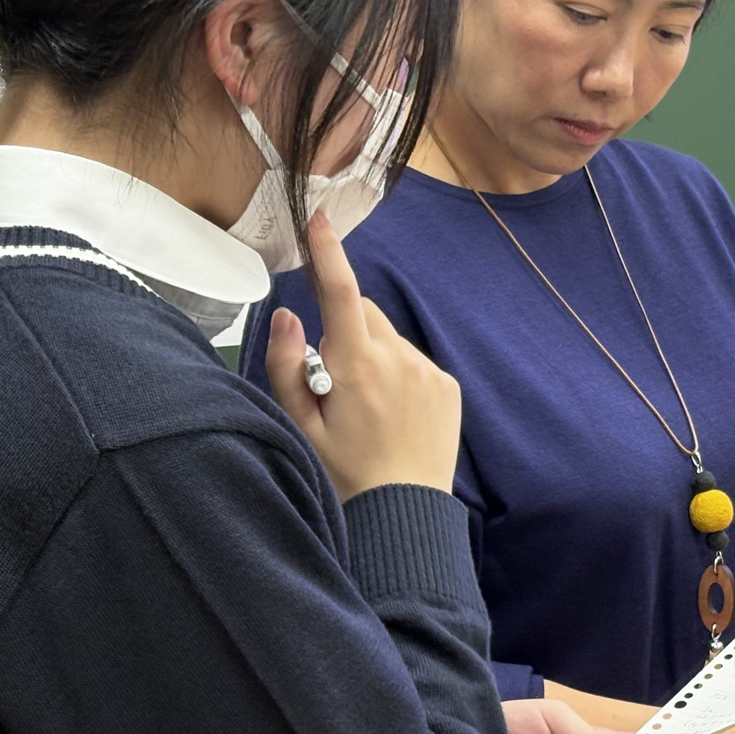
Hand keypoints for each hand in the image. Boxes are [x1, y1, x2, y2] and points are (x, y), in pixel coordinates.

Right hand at [266, 212, 462, 500]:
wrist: (405, 514)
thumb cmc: (345, 475)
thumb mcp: (300, 427)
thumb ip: (287, 366)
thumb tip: (287, 315)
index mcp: (356, 366)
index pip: (340, 293)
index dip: (328, 253)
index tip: (321, 220)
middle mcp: (398, 359)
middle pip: (364, 314)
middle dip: (345, 328)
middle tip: (333, 379)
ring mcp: (428, 371)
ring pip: (388, 339)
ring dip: (372, 356)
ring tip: (366, 408)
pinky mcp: (447, 386)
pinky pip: (414, 362)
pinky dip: (399, 375)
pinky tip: (392, 415)